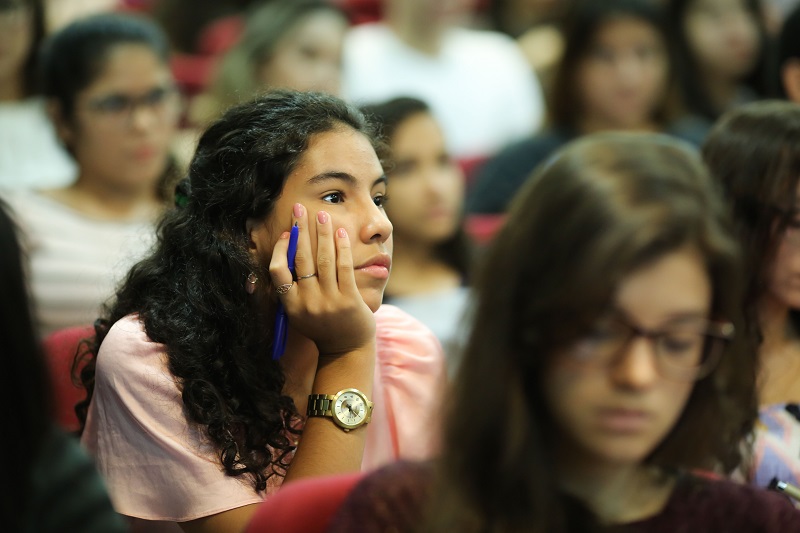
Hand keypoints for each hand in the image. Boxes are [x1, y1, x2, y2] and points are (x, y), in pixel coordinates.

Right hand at [269, 203, 375, 357]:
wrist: (346, 350)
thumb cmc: (322, 326)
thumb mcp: (299, 312)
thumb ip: (291, 288)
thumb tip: (287, 252)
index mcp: (290, 305)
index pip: (277, 271)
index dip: (280, 249)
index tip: (285, 233)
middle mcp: (307, 303)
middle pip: (300, 259)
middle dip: (300, 230)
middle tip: (300, 209)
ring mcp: (328, 301)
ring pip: (323, 259)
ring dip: (322, 233)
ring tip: (322, 215)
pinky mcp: (349, 300)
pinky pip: (344, 267)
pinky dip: (341, 248)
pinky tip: (341, 233)